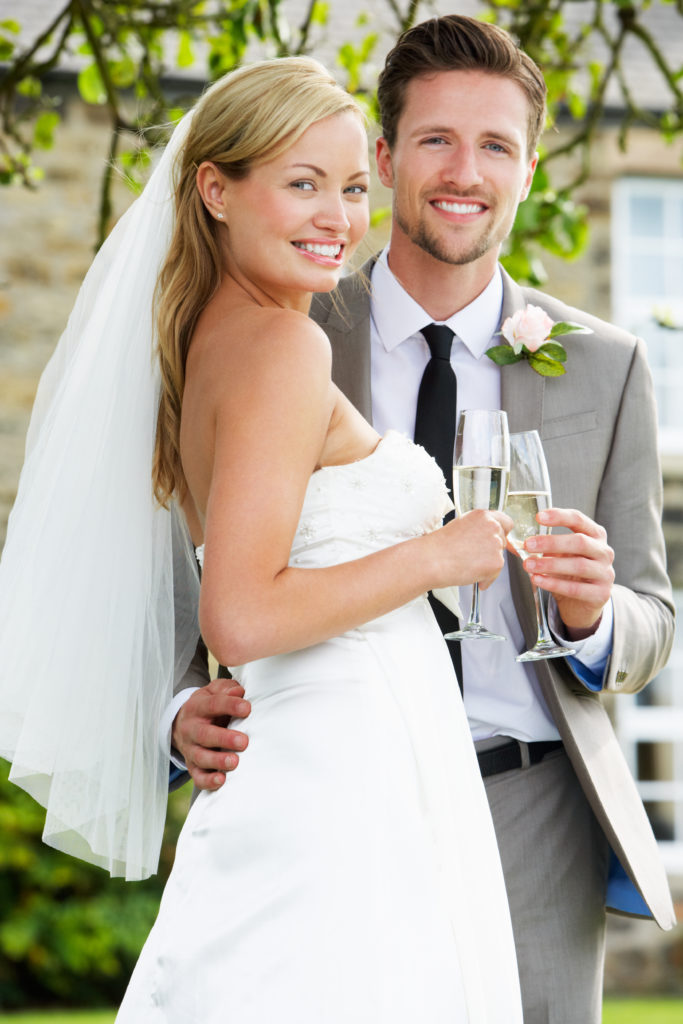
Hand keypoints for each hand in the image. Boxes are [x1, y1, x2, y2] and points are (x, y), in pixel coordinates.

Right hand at [172, 679, 250, 790]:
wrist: (182, 723)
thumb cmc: (208, 706)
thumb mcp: (213, 691)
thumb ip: (226, 689)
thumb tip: (239, 692)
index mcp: (197, 707)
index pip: (213, 705)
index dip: (230, 706)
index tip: (247, 708)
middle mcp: (191, 728)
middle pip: (205, 734)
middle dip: (224, 738)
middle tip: (244, 741)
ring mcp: (190, 749)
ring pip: (200, 757)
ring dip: (217, 760)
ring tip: (234, 762)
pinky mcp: (192, 766)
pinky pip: (197, 776)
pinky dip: (208, 781)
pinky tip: (221, 780)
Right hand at [437, 509, 512, 590]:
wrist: (432, 560)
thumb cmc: (439, 546)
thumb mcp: (460, 526)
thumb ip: (478, 529)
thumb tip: (484, 538)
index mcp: (482, 516)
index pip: (505, 522)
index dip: (501, 533)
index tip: (497, 540)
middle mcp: (492, 527)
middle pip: (503, 541)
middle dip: (492, 551)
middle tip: (475, 557)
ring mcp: (496, 544)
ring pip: (499, 557)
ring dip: (488, 564)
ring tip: (468, 565)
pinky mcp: (496, 562)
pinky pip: (495, 573)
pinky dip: (486, 578)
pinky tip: (471, 574)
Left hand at [522, 507, 614, 637]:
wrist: (584, 602)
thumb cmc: (569, 573)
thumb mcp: (557, 555)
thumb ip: (541, 547)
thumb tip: (513, 543)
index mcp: (595, 535)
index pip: (579, 519)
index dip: (559, 516)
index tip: (538, 517)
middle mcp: (604, 552)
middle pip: (579, 542)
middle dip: (551, 542)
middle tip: (528, 544)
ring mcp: (605, 573)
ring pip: (578, 565)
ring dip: (549, 564)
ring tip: (528, 565)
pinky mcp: (601, 594)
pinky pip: (575, 588)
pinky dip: (554, 583)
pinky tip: (538, 580)